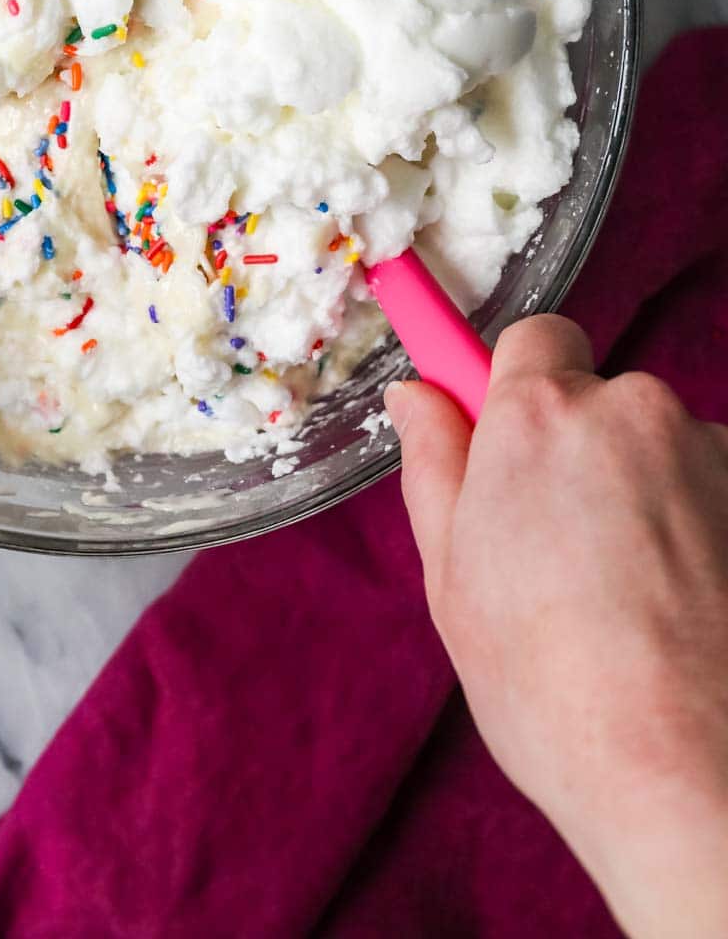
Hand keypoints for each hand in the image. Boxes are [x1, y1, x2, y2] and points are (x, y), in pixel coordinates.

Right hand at [387, 318, 727, 938]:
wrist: (687, 776)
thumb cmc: (555, 690)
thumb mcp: (454, 579)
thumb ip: (435, 467)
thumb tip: (416, 397)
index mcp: (540, 417)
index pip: (535, 338)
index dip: (517, 386)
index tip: (504, 424)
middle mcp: (635, 411)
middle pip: (602, 403)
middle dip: (582, 457)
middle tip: (558, 552)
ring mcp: (712, 455)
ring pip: (664, 454)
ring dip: (647, 498)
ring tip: (629, 602)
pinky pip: (714, 496)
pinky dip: (700, 535)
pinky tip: (682, 611)